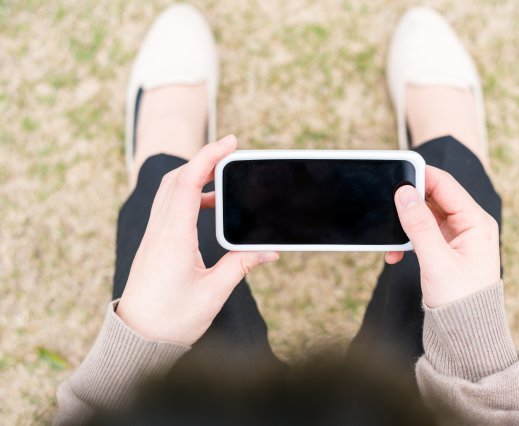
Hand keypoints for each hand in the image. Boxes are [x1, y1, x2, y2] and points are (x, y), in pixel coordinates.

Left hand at [116, 135, 278, 345]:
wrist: (136, 341)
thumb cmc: (172, 320)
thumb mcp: (214, 292)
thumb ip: (241, 265)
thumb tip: (269, 251)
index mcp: (174, 237)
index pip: (189, 182)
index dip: (209, 156)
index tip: (231, 142)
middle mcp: (159, 231)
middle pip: (176, 179)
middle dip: (203, 159)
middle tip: (230, 154)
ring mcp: (152, 236)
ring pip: (169, 191)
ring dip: (193, 176)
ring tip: (222, 179)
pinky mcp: (152, 245)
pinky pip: (167, 207)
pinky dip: (186, 195)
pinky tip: (206, 208)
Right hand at [386, 166, 499, 307]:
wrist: (466, 334)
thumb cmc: (460, 300)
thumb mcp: (436, 260)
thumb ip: (419, 225)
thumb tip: (404, 193)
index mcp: (476, 222)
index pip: (446, 185)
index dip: (421, 175)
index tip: (396, 172)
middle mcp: (468, 225)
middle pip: (434, 197)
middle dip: (409, 202)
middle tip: (386, 204)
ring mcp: (456, 237)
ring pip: (424, 216)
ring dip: (405, 224)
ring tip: (390, 237)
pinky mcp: (445, 249)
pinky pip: (422, 233)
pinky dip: (406, 240)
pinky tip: (394, 254)